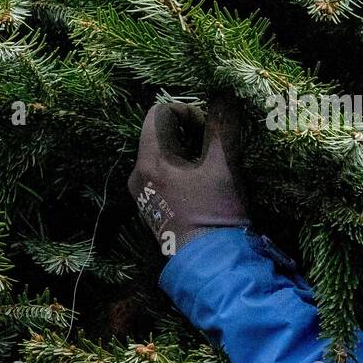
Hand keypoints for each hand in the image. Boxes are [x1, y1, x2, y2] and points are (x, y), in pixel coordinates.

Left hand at [127, 99, 249, 253]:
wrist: (211, 266)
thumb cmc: (214, 214)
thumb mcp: (223, 166)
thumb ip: (222, 127)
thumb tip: (224, 96)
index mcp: (150, 160)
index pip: (159, 112)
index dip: (188, 111)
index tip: (210, 130)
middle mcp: (138, 174)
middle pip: (159, 132)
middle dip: (189, 131)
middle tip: (214, 146)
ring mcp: (143, 194)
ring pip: (163, 154)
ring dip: (188, 151)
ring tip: (212, 167)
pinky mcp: (153, 208)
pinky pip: (163, 175)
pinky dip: (183, 170)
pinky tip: (203, 186)